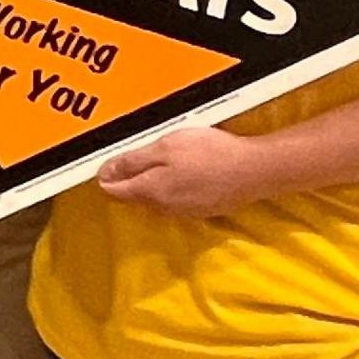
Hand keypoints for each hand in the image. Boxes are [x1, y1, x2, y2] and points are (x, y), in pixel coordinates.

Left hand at [94, 125, 275, 217]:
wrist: (255, 169)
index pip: (115, 190)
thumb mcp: (165, 147)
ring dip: (152, 184)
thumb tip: (106, 172)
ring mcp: (185, 211)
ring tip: (162, 162)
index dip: (106, 177)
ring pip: (156, 199)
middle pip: (135, 195)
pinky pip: (177, 200)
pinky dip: (173, 188)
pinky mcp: (203, 210)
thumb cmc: (212, 154)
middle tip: (131, 158)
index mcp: (151, 191)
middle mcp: (165, 207)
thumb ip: (133, 161)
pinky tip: (185, 173)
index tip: (103, 167)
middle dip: (129, 180)